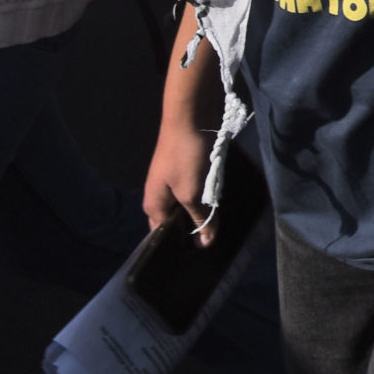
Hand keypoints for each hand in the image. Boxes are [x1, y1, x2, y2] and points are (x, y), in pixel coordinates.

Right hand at [144, 115, 213, 243]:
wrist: (191, 116)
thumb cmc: (186, 156)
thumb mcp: (193, 192)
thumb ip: (200, 218)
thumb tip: (205, 244)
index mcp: (154, 206)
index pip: (162, 237)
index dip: (179, 247)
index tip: (198, 258)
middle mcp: (159, 196)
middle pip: (175, 222)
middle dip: (192, 231)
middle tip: (214, 245)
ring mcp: (171, 182)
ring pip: (187, 206)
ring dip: (201, 213)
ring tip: (220, 228)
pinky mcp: (185, 171)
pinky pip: (194, 191)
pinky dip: (205, 197)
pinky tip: (219, 204)